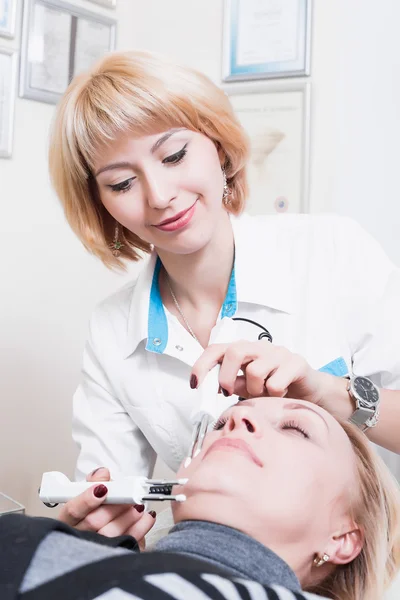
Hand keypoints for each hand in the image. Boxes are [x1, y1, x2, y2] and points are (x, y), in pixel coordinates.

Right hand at [58, 467, 155, 549]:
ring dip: (128, 517)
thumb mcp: (90, 495)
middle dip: (114, 506)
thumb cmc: (93, 513)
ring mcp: (95, 550)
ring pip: (110, 535)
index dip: (86, 500)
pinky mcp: (114, 556)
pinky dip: (140, 529)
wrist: (102, 533)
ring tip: (139, 506)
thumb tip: (102, 473)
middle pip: (93, 522)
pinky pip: (127, 544)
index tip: (102, 489)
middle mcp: (78, 537)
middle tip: (128, 496)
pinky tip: (146, 518)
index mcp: (68, 520)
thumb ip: (95, 482)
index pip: (72, 510)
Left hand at [191, 340, 351, 416]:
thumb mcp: (250, 388)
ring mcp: (279, 353)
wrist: (312, 392)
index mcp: (245, 351)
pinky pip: (276, 382)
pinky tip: (281, 394)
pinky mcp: (296, 363)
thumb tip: (217, 388)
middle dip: (227, 377)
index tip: (195, 384)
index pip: (217, 350)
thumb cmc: (277, 388)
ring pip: (255, 371)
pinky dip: (274, 395)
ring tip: (264, 395)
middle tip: (231, 393)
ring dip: (256, 390)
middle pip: (235, 352)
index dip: (202, 365)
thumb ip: (234, 385)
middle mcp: (260, 347)